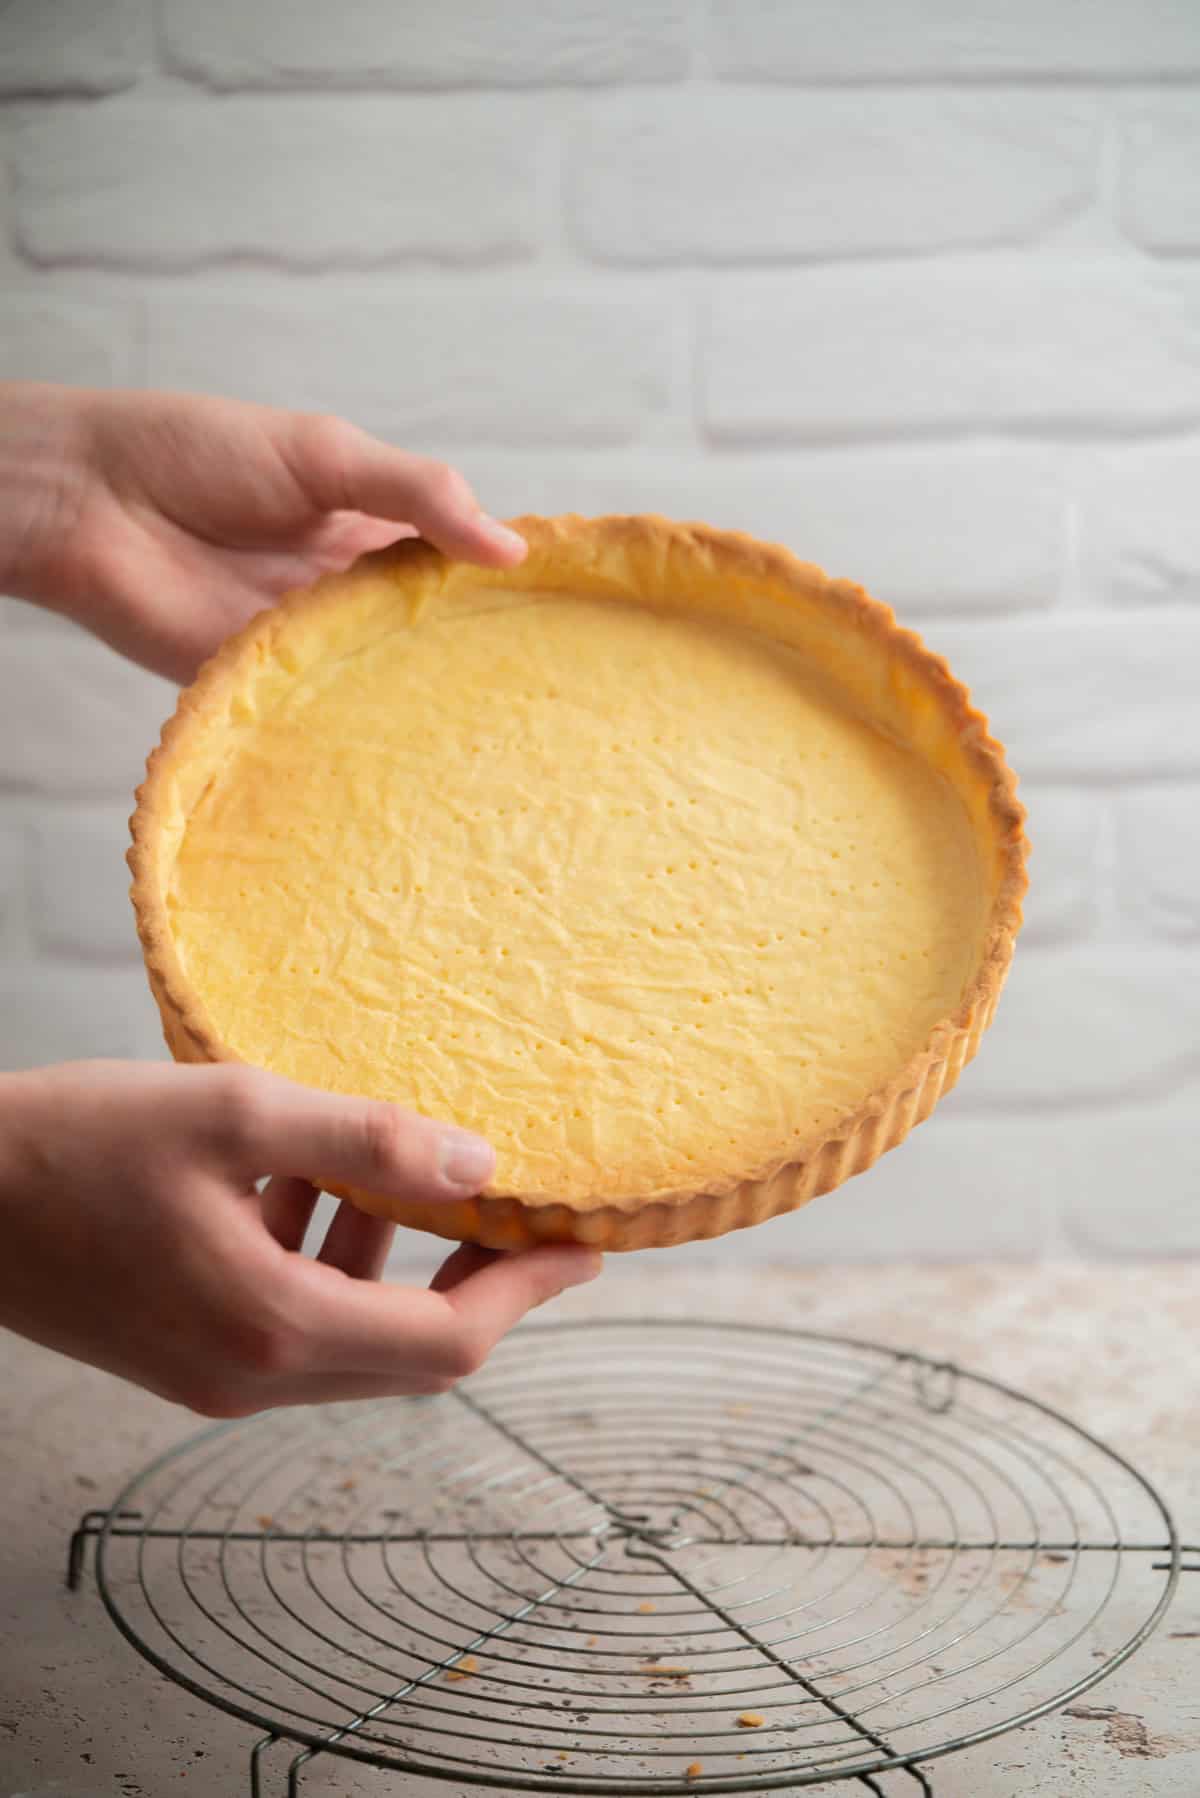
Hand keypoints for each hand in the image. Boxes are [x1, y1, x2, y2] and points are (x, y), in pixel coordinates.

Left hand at [0, 382, 525, 682]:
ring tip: (507, 734)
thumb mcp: (327, 455)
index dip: (502, 589)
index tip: (568, 619)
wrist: (90, 499)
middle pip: (426, 636)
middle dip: (477, 660)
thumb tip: (509, 548)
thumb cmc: (198, 454)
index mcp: (367, 532)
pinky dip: (363, 730)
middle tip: (554, 695)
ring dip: (428, 702)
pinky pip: (325, 717)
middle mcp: (343, 596)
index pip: (453, 567)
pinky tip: (419, 752)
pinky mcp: (264, 690)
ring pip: (383, 683)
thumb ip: (418, 494)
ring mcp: (306, 647)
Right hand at [0, 1060, 599, 1415]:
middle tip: (516, 1209)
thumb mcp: (235, 1114)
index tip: (582, 1245)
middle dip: (475, 1279)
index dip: (528, 1292)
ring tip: (394, 1166)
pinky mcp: (185, 1355)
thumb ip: (366, 1140)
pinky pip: (293, 1320)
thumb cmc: (72, 1146)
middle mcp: (252, 1374)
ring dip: (392, 1257)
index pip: (449, 1341)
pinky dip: (324, 1257)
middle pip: (412, 1354)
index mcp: (273, 1326)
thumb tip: (479, 1164)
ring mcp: (214, 1375)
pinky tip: (304, 1177)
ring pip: (353, 1335)